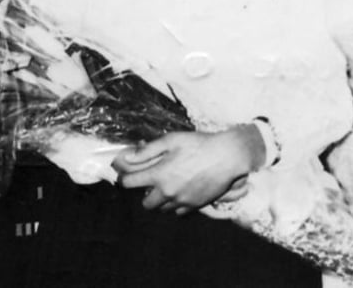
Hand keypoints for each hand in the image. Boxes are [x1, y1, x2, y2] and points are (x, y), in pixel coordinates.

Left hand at [112, 126, 263, 214]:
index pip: (129, 183)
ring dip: (161, 200)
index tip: (127, 174)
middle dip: (145, 193)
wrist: (227, 156)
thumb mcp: (171, 140)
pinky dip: (176, 204)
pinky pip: (178, 212)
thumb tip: (126, 157)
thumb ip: (147, 150)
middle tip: (153, 181)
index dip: (125, 178)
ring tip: (169, 185)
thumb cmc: (199, 144)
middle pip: (145, 203)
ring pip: (162, 209)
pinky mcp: (194, 206)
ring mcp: (181, 201)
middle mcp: (167, 192)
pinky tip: (182, 191)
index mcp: (159, 174)